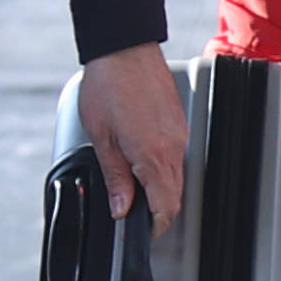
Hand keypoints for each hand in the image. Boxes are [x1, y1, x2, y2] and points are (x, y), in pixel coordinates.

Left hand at [76, 42, 189, 220]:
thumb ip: (115, 177)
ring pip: (176, 175)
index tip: (143, 231)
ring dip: (158, 187)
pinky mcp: (178, 122)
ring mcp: (179, 134)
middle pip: (174, 194)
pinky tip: (141, 158)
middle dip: (157, 210)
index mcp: (152, 155)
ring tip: (133, 186)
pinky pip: (176, 155)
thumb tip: (121, 206)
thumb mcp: (101, 137)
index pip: (165, 206)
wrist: (124, 49)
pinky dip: (162, 166)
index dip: (155, 226)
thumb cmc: (109, 84)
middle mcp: (172, 147)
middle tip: (134, 215)